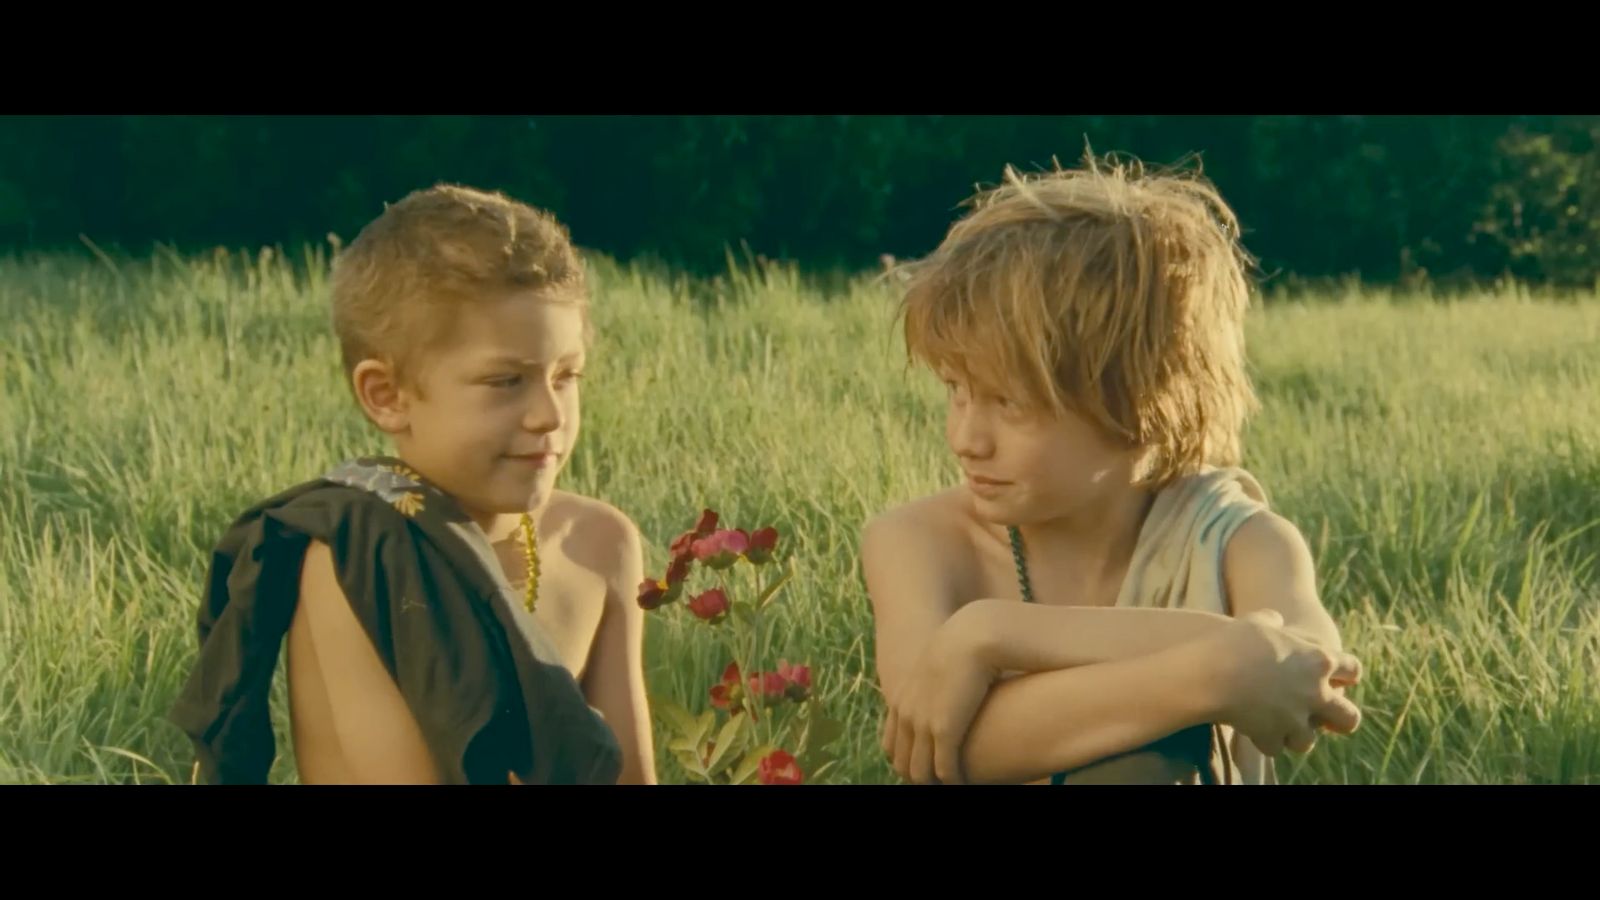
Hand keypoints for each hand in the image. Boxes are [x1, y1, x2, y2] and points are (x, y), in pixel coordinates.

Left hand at [881, 612, 996, 783]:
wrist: (970, 637)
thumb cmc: (964, 650)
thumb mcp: (940, 669)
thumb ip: (936, 685)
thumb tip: (946, 695)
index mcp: (900, 701)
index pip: (891, 746)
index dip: (906, 762)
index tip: (925, 768)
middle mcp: (905, 714)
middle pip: (902, 763)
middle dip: (919, 778)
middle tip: (939, 783)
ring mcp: (922, 724)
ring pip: (920, 773)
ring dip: (935, 784)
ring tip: (953, 783)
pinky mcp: (945, 730)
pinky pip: (944, 770)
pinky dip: (953, 780)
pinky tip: (965, 780)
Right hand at [1211, 610, 1363, 756]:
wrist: (1212, 673)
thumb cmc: (1235, 641)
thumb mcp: (1258, 621)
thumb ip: (1274, 622)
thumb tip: (1276, 621)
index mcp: (1319, 660)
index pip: (1353, 670)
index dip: (1345, 675)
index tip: (1334, 678)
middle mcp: (1316, 693)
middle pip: (1349, 718)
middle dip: (1339, 720)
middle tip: (1323, 718)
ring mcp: (1296, 719)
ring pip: (1308, 741)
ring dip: (1294, 734)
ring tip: (1277, 725)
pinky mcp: (1273, 736)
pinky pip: (1274, 747)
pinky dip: (1264, 741)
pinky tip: (1251, 729)